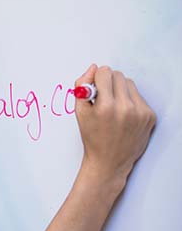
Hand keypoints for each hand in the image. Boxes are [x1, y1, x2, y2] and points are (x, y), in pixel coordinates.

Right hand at [75, 64, 156, 195]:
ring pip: (129, 84)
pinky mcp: (149, 116)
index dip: (96, 79)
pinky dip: (130, 101)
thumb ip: (81, 86)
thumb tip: (93, 68)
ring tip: (113, 107)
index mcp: (105, 107)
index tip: (94, 88)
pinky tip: (123, 115)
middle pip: (118, 75)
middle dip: (108, 82)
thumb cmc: (92, 137)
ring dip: (120, 90)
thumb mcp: (79, 112)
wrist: (109, 162)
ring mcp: (140, 113)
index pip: (104, 72)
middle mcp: (125, 108)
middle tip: (103, 98)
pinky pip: (139, 96)